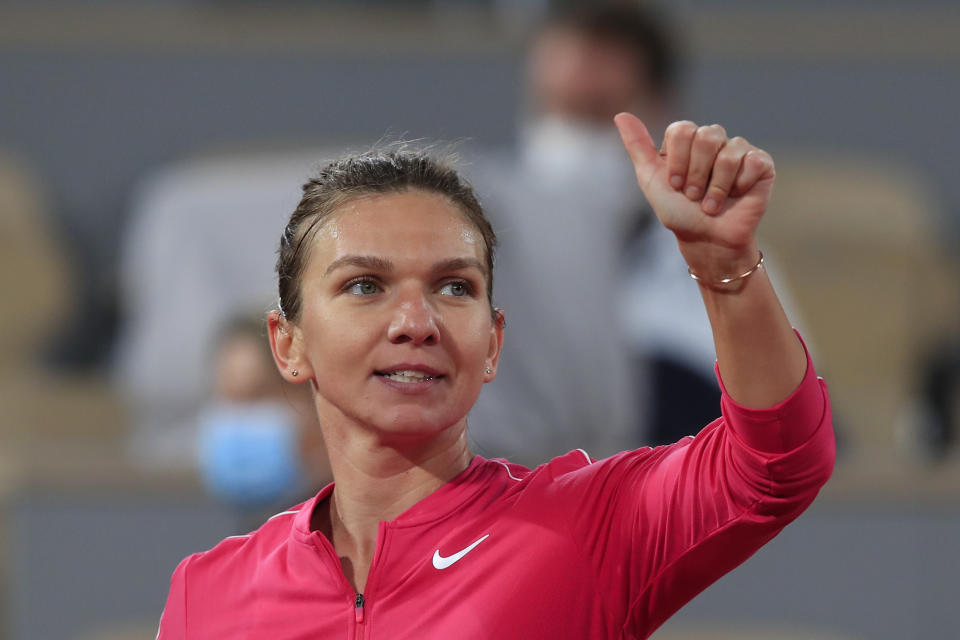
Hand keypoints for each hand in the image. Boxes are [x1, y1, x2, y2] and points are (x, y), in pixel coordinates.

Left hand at [614, 113, 774, 279]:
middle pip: (707, 136)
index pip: (682, 130)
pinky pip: (752, 161)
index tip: (674, 185)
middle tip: (693, 196)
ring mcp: (738, 150)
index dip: (677, 161)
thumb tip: (621, 115)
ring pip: (729, 150)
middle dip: (696, 174)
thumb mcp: (650, 179)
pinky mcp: (761, 164)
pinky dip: (739, 185)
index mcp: (687, 141)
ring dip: (715, 186)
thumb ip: (637, 146)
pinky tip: (736, 196)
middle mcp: (712, 141)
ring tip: (711, 204)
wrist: (706, 240)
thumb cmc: (678, 212)